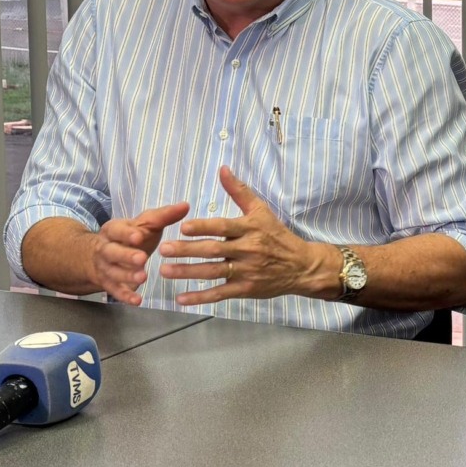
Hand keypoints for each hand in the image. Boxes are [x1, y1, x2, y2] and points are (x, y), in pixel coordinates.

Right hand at [87, 202, 188, 303]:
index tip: (139, 236)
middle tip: (142, 258)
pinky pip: (115, 290)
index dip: (127, 233)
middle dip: (126, 255)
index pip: (117, 230)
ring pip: (113, 272)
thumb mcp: (144, 225)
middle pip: (112, 251)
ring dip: (127, 275)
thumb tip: (186, 205)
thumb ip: (163, 216)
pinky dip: (125, 296)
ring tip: (143, 277)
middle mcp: (106, 248)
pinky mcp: (108, 283)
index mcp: (113, 230)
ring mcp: (105, 267)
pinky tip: (137, 300)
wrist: (98, 256)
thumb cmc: (129, 237)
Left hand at [158, 166, 340, 305]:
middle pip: (214, 250)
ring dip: (188, 272)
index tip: (183, 227)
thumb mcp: (261, 210)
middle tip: (164, 249)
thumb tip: (222, 169)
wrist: (301, 266)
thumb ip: (239, 191)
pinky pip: (220, 294)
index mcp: (250, 229)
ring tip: (165, 270)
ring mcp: (246, 271)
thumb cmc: (277, 235)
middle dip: (187, 250)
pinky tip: (181, 298)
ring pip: (213, 272)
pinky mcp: (246, 289)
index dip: (204, 227)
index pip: (223, 227)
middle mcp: (247, 250)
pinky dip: (200, 297)